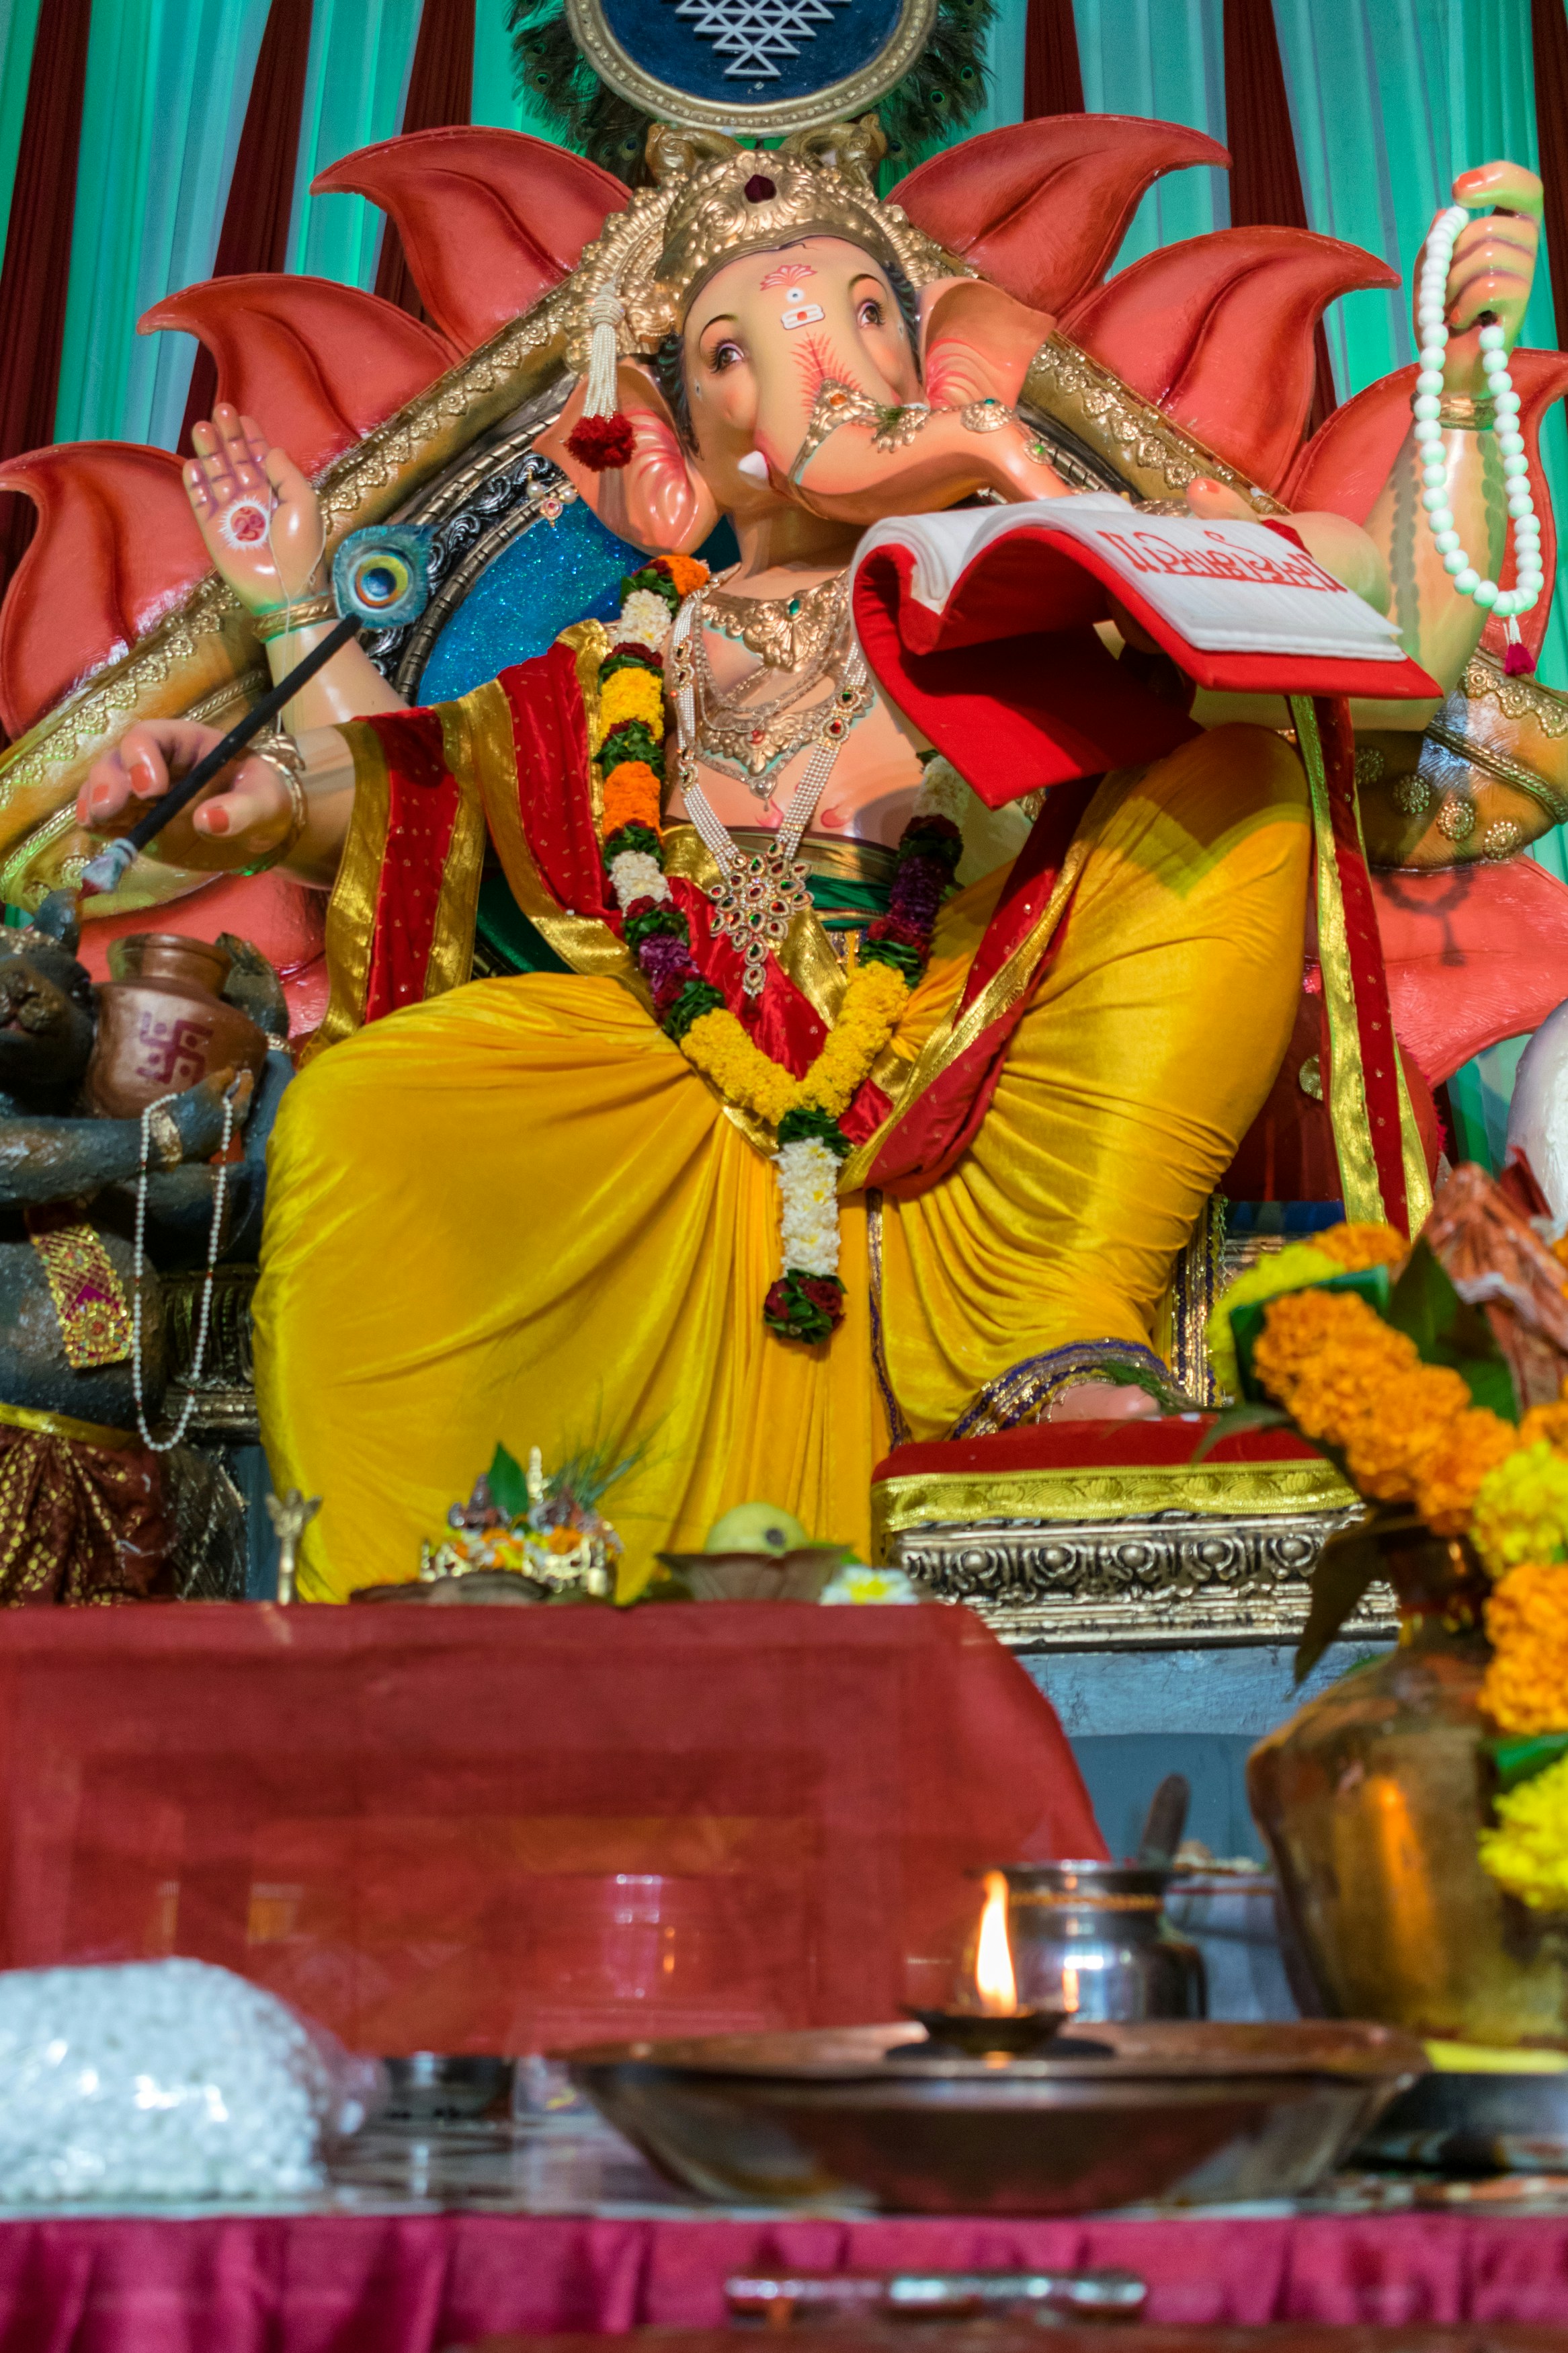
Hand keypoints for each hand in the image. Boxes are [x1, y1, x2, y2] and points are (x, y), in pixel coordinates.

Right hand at [79, 719, 292, 869]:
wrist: (258, 832)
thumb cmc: (263, 804)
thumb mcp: (265, 803)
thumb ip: (243, 809)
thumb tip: (208, 821)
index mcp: (187, 743)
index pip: (151, 736)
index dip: (141, 756)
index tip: (150, 790)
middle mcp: (155, 761)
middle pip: (118, 759)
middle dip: (109, 781)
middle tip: (109, 808)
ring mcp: (140, 792)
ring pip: (104, 786)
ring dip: (95, 801)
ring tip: (96, 821)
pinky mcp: (134, 821)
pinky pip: (106, 818)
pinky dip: (96, 824)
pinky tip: (95, 833)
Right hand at [170, 1069, 252, 1161]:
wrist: (169, 1141)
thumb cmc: (190, 1111)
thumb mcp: (206, 1089)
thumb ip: (221, 1079)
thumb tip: (231, 1072)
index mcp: (238, 1112)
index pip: (246, 1091)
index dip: (246, 1079)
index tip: (245, 1071)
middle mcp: (235, 1126)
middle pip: (241, 1105)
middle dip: (240, 1092)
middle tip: (237, 1081)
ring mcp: (223, 1138)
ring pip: (231, 1117)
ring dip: (230, 1104)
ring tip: (225, 1093)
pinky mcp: (210, 1144)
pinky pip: (220, 1125)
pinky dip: (220, 1114)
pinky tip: (212, 1109)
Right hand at [185, 404, 324, 616]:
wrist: (284, 589)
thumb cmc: (301, 549)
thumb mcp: (303, 503)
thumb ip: (286, 473)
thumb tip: (269, 450)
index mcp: (277, 493)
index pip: (260, 459)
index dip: (250, 438)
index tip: (242, 417)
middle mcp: (253, 500)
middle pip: (235, 461)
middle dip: (228, 436)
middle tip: (220, 411)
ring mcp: (232, 515)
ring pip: (216, 476)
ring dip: (209, 452)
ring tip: (202, 427)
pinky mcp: (214, 531)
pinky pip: (201, 503)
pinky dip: (196, 484)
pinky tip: (192, 464)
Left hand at [1418, 161, 1541, 394]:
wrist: (1444, 369)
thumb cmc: (1440, 318)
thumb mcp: (1431, 271)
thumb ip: (1438, 239)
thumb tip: (1447, 212)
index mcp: (1509, 231)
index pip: (1525, 188)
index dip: (1499, 178)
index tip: (1458, 189)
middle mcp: (1526, 249)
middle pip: (1491, 226)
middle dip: (1453, 256)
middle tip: (1445, 285)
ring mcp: (1527, 277)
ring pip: (1487, 254)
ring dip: (1453, 284)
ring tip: (1451, 308)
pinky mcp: (1520, 306)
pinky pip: (1487, 287)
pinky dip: (1461, 306)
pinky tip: (1459, 322)